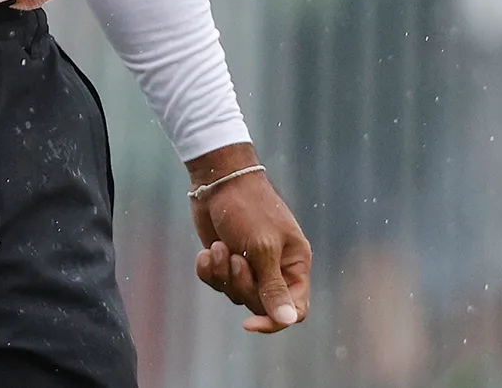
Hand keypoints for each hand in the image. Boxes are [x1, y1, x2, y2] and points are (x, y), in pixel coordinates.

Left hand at [187, 144, 311, 333]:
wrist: (218, 178)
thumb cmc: (248, 207)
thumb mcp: (262, 247)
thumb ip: (273, 286)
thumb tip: (288, 320)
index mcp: (295, 265)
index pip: (295, 310)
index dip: (274, 321)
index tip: (249, 323)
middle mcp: (275, 268)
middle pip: (259, 305)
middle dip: (241, 285)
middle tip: (233, 258)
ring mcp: (249, 265)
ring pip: (235, 294)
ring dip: (222, 274)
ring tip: (219, 246)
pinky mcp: (224, 259)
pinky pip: (215, 282)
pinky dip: (208, 269)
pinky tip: (206, 250)